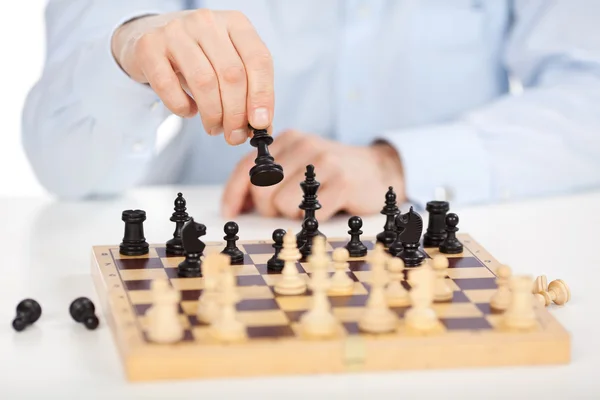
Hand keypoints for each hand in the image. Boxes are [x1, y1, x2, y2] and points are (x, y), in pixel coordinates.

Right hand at [111, 10, 273, 144]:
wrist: (151, 38)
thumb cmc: (199, 56)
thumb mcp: (229, 65)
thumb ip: (248, 91)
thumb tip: (262, 127)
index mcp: (235, 23)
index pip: (258, 59)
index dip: (262, 95)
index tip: (261, 124)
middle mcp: (207, 22)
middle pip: (232, 74)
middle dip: (236, 114)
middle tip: (234, 136)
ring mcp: (175, 31)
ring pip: (204, 82)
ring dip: (213, 114)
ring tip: (214, 128)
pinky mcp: (149, 47)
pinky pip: (169, 86)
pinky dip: (183, 107)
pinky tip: (189, 111)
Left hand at [221, 130, 405, 219]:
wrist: (378, 170)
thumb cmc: (330, 174)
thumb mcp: (297, 166)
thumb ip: (267, 178)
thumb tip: (235, 204)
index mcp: (288, 139)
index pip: (247, 167)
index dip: (233, 193)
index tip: (230, 213)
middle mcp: (304, 146)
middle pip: (261, 189)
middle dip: (267, 209)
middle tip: (284, 211)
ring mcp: (325, 162)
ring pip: (282, 204)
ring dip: (292, 215)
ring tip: (309, 206)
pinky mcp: (343, 182)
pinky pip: (310, 213)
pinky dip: (313, 220)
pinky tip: (326, 209)